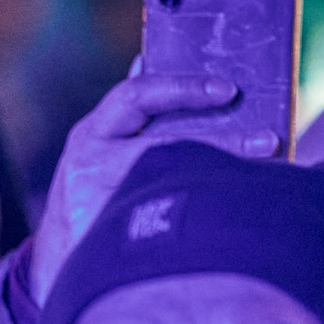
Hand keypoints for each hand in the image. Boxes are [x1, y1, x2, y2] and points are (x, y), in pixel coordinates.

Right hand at [28, 69, 277, 304]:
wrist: (56, 263)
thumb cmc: (87, 199)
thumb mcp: (97, 150)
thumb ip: (126, 114)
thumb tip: (147, 60)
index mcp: (91, 136)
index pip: (137, 96)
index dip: (184, 89)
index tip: (229, 90)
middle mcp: (90, 166)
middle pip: (163, 146)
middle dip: (222, 142)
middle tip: (267, 141)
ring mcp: (98, 205)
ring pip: (169, 185)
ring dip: (220, 180)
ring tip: (261, 182)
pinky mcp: (108, 242)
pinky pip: (166, 224)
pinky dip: (204, 217)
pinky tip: (234, 217)